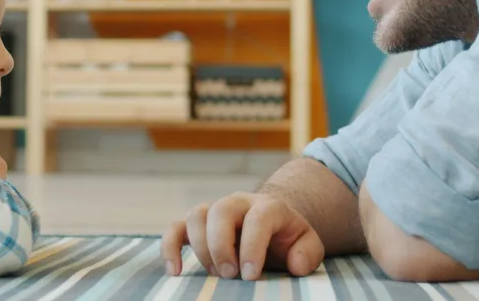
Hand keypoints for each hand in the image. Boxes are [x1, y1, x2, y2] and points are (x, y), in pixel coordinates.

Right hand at [160, 192, 324, 279]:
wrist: (271, 224)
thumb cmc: (287, 238)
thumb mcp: (307, 243)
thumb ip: (307, 252)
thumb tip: (295, 264)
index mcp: (267, 206)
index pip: (258, 218)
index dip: (252, 246)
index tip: (250, 275)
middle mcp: (238, 203)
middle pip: (221, 211)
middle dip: (222, 246)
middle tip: (230, 275)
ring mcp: (214, 211)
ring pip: (196, 216)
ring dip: (201, 248)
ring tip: (215, 275)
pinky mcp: (196, 225)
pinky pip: (175, 228)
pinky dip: (170, 247)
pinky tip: (175, 271)